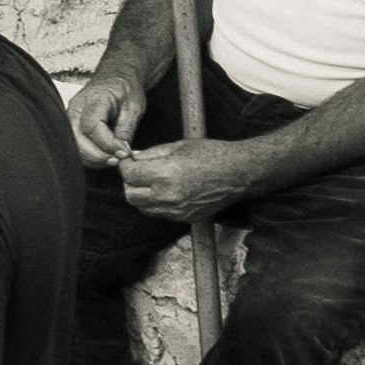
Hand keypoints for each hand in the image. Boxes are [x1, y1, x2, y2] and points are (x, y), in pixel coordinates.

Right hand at [68, 70, 143, 164]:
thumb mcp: (133, 108)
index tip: (125, 152)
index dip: (108, 144)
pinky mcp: (72, 127)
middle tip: (118, 160)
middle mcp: (76, 108)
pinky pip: (77, 146)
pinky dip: (91, 156)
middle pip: (78, 140)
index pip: (92, 126)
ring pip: (75, 146)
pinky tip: (107, 156)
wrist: (116, 78)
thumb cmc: (125, 90)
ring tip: (115, 159)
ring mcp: (70, 118)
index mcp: (94, 98)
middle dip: (98, 156)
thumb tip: (122, 154)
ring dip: (94, 159)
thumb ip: (126, 131)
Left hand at [117, 135, 250, 221]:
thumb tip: (133, 159)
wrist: (238, 173)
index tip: (129, 161)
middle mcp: (168, 196)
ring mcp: (176, 210)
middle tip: (139, 172)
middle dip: (130, 183)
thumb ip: (151, 154)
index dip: (126, 166)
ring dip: (142, 195)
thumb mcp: (177, 146)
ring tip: (153, 181)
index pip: (129, 175)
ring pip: (143, 208)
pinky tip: (167, 190)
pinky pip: (160, 213)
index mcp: (165, 174)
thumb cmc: (211, 154)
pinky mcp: (184, 218)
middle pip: (131, 195)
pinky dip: (157, 203)